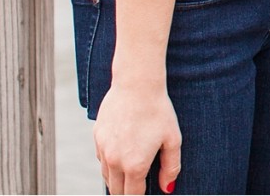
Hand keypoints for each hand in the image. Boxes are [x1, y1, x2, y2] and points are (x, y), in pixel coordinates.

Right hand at [94, 77, 180, 192]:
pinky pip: (101, 160)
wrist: (136, 85)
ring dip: (117, 180)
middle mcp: (115, 161)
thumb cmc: (158, 111)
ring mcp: (103, 149)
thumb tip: (167, 188)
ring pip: (106, 177)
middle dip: (126, 193)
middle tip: (137, 188)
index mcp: (134, 165)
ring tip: (129, 176)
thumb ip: (171, 167)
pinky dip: (110, 164)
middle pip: (116, 191)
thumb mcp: (172, 139)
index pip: (133, 195)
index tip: (144, 194)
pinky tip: (121, 156)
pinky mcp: (97, 138)